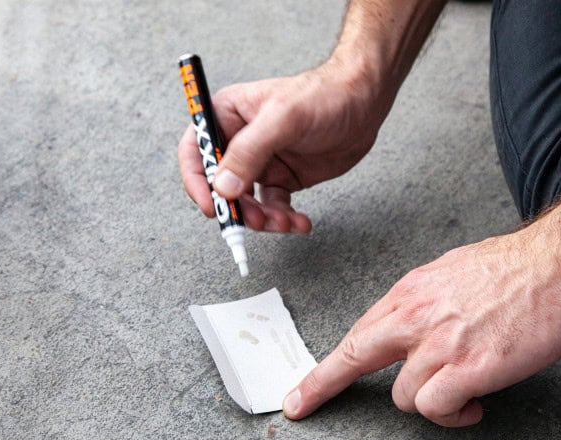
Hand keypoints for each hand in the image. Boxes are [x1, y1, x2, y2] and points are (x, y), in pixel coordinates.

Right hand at [178, 62, 388, 232]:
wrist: (365, 102)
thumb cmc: (324, 95)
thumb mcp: (283, 119)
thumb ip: (249, 151)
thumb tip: (223, 186)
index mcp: (227, 116)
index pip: (196, 151)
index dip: (196, 181)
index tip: (210, 205)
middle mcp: (240, 142)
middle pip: (220, 185)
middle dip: (237, 208)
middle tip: (255, 221)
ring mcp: (262, 163)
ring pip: (247, 202)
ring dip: (262, 219)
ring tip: (285, 222)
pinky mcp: (284, 179)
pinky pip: (273, 208)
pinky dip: (284, 220)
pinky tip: (299, 222)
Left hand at [283, 228, 560, 426]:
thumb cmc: (515, 268)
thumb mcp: (450, 273)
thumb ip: (422, 304)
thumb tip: (408, 327)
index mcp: (409, 293)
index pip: (356, 334)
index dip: (326, 365)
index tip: (303, 387)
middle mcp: (415, 316)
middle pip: (352, 358)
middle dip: (321, 386)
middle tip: (302, 406)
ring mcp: (440, 342)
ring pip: (402, 397)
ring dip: (429, 403)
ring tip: (461, 395)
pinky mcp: (470, 366)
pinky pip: (436, 407)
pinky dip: (453, 415)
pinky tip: (473, 406)